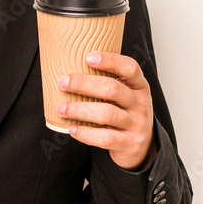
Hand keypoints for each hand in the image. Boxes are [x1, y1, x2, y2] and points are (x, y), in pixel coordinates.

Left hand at [56, 51, 157, 170]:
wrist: (141, 146)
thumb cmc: (123, 113)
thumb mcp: (122, 95)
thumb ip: (104, 82)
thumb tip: (66, 68)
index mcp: (139, 86)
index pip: (130, 68)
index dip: (110, 60)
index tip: (87, 57)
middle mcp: (140, 103)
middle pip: (113, 89)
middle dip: (84, 84)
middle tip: (62, 82)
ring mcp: (137, 124)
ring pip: (108, 114)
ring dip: (80, 110)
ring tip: (61, 109)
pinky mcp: (130, 143)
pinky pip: (106, 137)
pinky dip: (86, 133)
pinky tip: (72, 128)